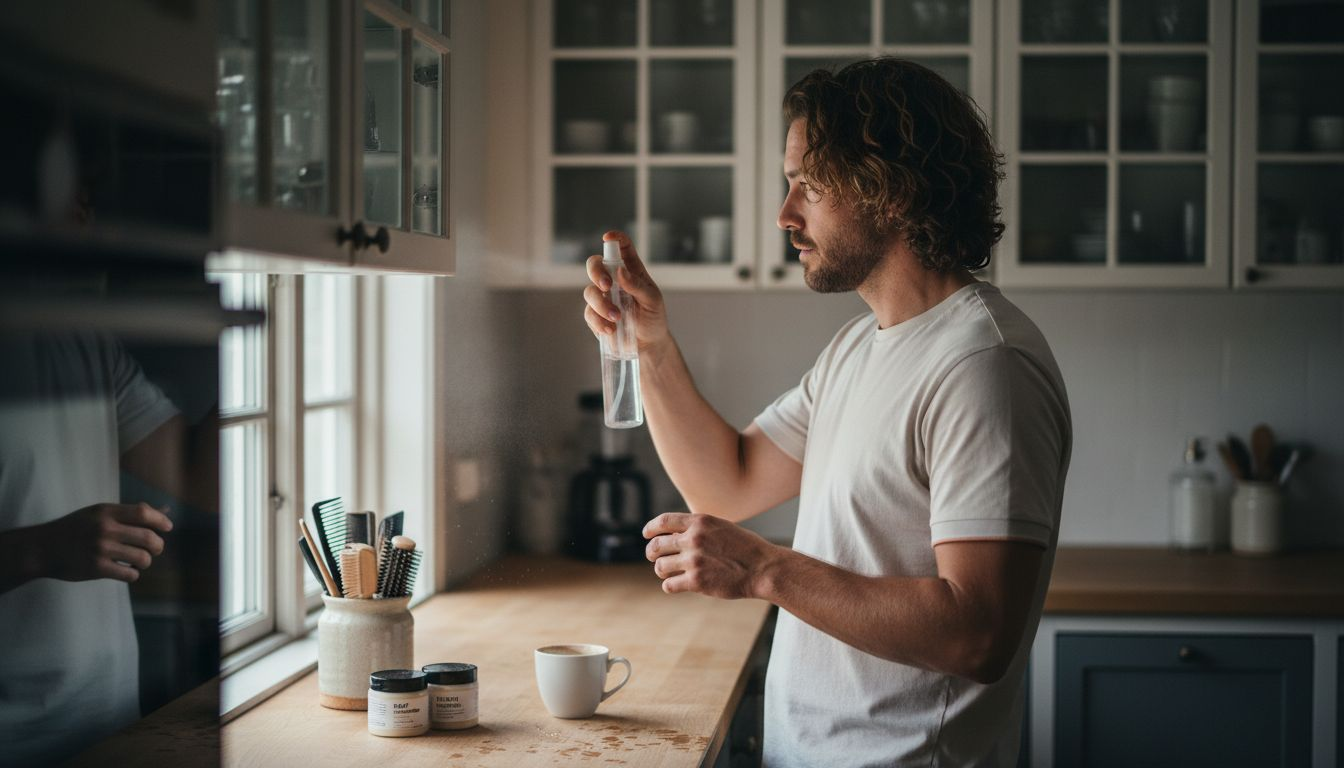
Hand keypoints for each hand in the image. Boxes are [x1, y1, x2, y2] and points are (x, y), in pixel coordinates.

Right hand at [34, 503, 172, 583]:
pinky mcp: (96, 569)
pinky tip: (127, 570)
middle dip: (158, 546)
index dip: (161, 521)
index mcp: (106, 512)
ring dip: (146, 561)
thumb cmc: (76, 528)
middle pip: (149, 538)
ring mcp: (101, 550)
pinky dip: (133, 573)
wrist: (42, 548)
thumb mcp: (100, 513)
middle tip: (156, 548)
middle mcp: (104, 529)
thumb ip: (131, 512)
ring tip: (139, 560)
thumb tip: (165, 510)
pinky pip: (130, 574)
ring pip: (143, 558)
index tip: (167, 528)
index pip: (144, 513)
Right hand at [583, 230, 669, 352]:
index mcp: (631, 271)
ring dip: (601, 304)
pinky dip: (598, 321)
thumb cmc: (653, 318)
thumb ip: (637, 286)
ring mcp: (603, 297)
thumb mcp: (652, 301)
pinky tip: (611, 329)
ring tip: (616, 318)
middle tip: (606, 285)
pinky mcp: (595, 315)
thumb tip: (620, 272)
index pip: (622, 248)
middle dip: (596, 272)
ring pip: (589, 291)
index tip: (608, 238)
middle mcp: (614, 280)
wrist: (648, 344)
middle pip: (595, 264)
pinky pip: (589, 313)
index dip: (615, 238)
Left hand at [643, 512, 782, 598]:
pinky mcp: (696, 581)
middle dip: (651, 552)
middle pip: (656, 545)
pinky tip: (676, 585)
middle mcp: (694, 539)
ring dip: (661, 570)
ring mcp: (694, 560)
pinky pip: (669, 584)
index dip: (651, 529)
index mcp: (700, 522)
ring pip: (660, 566)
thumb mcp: (722, 528)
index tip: (646, 534)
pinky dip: (670, 585)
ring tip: (668, 572)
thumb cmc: (745, 548)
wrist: (763, 568)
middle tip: (654, 557)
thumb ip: (698, 529)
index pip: (663, 521)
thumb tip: (672, 535)